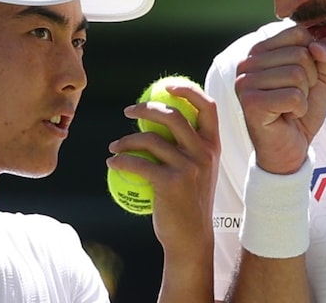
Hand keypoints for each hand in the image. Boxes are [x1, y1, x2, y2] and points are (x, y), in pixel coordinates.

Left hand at [107, 83, 219, 253]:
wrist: (191, 239)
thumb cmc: (189, 203)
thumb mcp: (198, 171)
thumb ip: (188, 147)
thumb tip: (161, 120)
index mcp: (213, 145)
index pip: (207, 106)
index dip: (188, 90)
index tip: (167, 86)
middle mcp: (204, 152)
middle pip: (172, 116)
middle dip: (146, 108)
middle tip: (128, 111)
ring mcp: (189, 167)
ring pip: (150, 139)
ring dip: (126, 140)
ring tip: (114, 146)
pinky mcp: (171, 183)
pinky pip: (139, 163)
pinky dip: (121, 161)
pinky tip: (112, 163)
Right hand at [235, 25, 325, 174]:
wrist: (289, 148)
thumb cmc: (301, 110)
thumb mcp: (321, 77)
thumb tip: (319, 45)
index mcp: (260, 50)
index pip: (299, 33)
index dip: (313, 58)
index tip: (301, 79)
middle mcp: (247, 62)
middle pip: (300, 54)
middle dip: (310, 80)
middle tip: (296, 97)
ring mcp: (245, 82)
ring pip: (297, 74)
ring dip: (304, 96)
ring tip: (290, 107)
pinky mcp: (250, 103)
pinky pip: (293, 96)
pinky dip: (299, 109)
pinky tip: (287, 116)